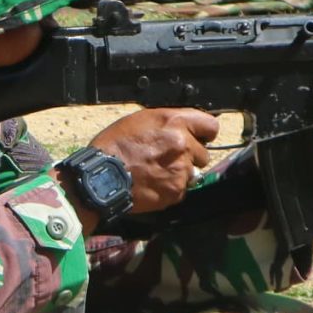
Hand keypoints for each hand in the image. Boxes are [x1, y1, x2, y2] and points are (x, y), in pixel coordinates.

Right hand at [86, 108, 220, 213]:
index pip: (211, 126)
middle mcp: (183, 145)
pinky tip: (153, 183)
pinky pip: (181, 189)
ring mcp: (182, 170)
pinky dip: (170, 188)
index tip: (197, 138)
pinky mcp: (176, 191)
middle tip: (167, 158)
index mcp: (175, 122)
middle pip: (203, 153)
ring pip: (193, 173)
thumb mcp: (139, 120)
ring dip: (179, 173)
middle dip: (190, 156)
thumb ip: (167, 124)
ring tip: (156, 172)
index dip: (202, 133)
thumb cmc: (113, 146)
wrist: (102, 177)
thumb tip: (183, 130)